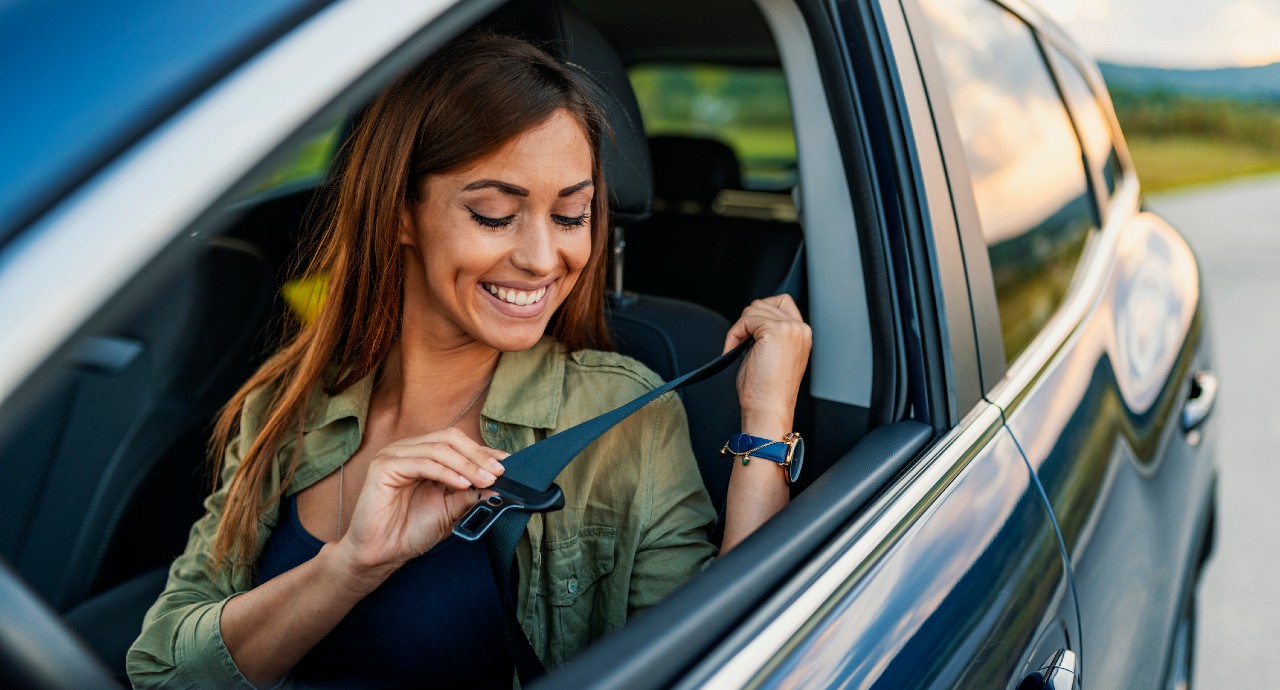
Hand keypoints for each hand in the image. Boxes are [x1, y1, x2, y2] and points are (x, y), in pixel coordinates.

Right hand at [331, 427, 506, 580]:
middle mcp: (409, 449)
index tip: (509, 465)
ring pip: (439, 449)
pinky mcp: (384, 466)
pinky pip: (422, 463)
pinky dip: (446, 472)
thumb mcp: (451, 511)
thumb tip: (498, 485)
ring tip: (486, 480)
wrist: (381, 554)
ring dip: (467, 464)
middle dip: (478, 455)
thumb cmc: (410, 531)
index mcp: (424, 455)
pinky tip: (462, 484)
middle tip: (499, 472)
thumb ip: (470, 494)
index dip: (484, 452)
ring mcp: (394, 455)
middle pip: (450, 439)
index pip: (459, 443)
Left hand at [723, 294, 811, 437]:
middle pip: (764, 304)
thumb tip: (750, 319)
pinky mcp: (775, 331)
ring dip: (739, 328)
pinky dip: (734, 333)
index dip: (761, 314)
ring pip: (754, 309)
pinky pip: (746, 319)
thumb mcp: (771, 354)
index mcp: (802, 335)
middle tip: (740, 345)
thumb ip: (767, 332)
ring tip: (736, 349)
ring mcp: (790, 328)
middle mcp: (800, 329)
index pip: (782, 302)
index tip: (749, 335)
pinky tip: (732, 350)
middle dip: (747, 322)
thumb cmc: (766, 391)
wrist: (768, 409)